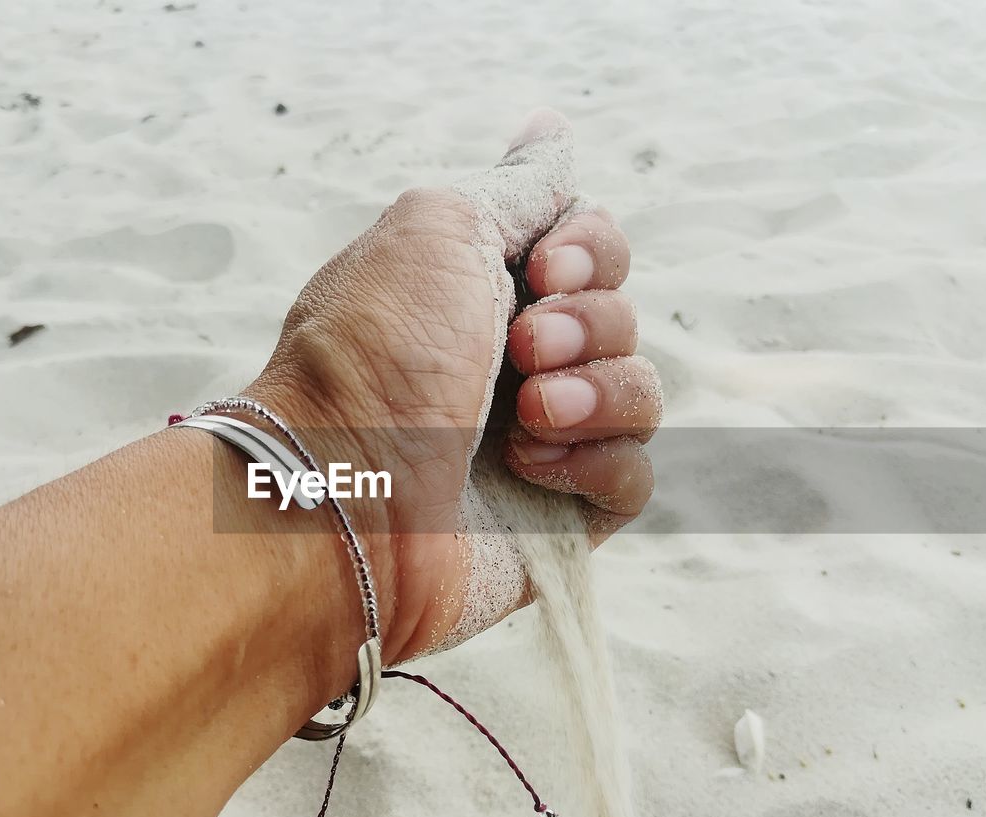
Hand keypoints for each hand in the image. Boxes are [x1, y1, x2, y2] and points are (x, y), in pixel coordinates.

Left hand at [248, 110, 660, 664]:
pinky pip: (633, 475)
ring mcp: (541, 442)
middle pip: (621, 315)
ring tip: (528, 413)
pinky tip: (532, 468)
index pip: (592, 249)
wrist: (346, 491)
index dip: (591, 250)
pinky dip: (595, 462)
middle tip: (524, 348)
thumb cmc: (375, 354)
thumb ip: (515, 188)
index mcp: (480, 293)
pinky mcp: (561, 514)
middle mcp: (512, 364)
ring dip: (595, 392)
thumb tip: (552, 132)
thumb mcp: (438, 228)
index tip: (543, 268)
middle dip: (586, 324)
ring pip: (639, 393)